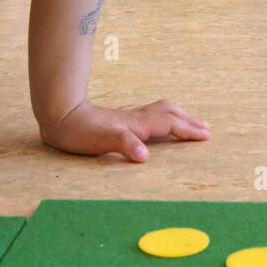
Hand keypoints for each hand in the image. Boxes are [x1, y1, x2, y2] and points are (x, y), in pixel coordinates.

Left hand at [41, 99, 209, 161]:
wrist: (60, 116)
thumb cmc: (80, 132)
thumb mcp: (102, 141)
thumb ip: (125, 145)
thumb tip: (145, 156)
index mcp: (136, 124)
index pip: (169, 124)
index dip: (188, 130)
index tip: (206, 136)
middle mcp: (135, 116)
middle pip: (169, 113)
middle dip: (189, 120)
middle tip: (206, 128)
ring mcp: (127, 115)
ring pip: (160, 110)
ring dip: (178, 116)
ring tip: (189, 121)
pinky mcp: (119, 117)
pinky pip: (149, 113)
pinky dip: (162, 116)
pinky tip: (155, 121)